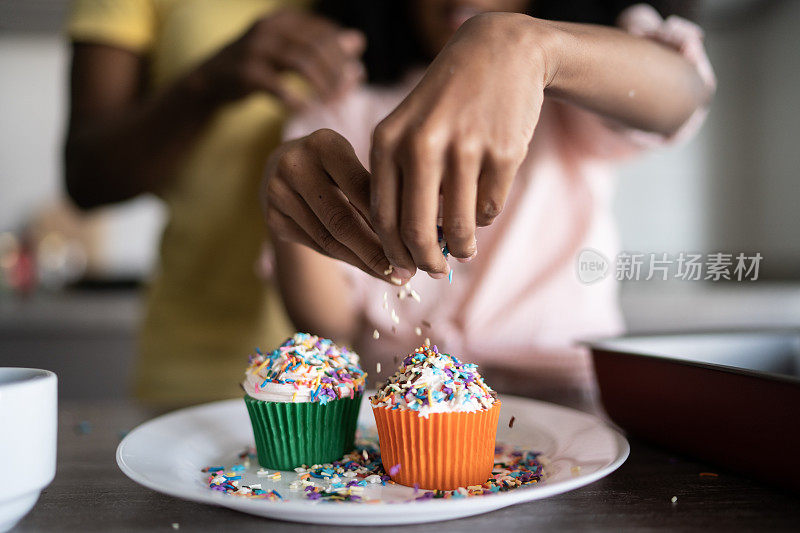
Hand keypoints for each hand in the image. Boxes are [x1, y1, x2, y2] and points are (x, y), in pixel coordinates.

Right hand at [191, 9, 364, 107]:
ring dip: (322, 86)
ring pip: (301, 63)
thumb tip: (359, 41)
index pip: (324, 32)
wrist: (211, 80)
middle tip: (347, 94)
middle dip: (336, 72)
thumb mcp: (289, 52)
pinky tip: (307, 110)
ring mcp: (255, 49)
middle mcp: (270, 28)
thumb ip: (322, 46)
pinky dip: (296, 100)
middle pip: (316, 46)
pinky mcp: (245, 73)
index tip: (356, 75)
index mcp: (284, 19)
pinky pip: (278, 87)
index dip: (343, 54)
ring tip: (332, 103)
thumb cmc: (258, 66)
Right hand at [263, 129, 409, 284]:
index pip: (361, 189)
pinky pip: (317, 247)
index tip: (416, 245)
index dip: (390, 220)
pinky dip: (347, 260)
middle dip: (376, 252)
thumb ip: (377, 191)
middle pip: (341, 220)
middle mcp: (294, 165)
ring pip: (329, 239)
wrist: (286, 168)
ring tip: (391, 275)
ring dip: (364, 262)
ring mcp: (277, 193)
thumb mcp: (355, 164)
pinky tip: (369, 268)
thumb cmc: (337, 167)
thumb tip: (415, 235)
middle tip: (405, 273)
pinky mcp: (273, 218)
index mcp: (324, 144)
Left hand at [370, 13, 554, 277]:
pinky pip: (489, 208)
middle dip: (424, 262)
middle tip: (433, 271)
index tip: (401, 270)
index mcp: (387, 140)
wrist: (498, 53)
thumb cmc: (444, 103)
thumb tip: (408, 247)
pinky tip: (481, 203)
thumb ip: (400, 181)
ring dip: (461, 249)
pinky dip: (484, 218)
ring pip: (457, 226)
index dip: (391, 253)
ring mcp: (465, 148)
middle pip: (416, 231)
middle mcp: (421, 144)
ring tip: (463, 250)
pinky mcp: (503, 152)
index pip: (381, 217)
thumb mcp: (408, 129)